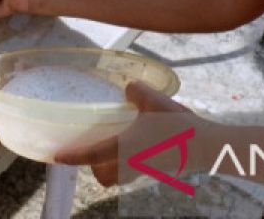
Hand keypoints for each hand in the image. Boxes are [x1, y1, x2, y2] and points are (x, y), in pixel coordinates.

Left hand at [56, 81, 201, 186]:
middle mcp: (130, 164)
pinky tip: (136, 143)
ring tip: (112, 145)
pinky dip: (127, 163)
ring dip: (110, 166)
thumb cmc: (177, 126)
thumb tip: (128, 86)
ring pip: (118, 177)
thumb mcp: (154, 101)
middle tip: (92, 148)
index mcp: (124, 148)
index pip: (91, 155)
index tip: (56, 157)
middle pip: (103, 176)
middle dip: (94, 167)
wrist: (206, 146)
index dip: (72, 157)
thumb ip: (136, 92)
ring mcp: (144, 171)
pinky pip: (132, 173)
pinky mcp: (156, 171)